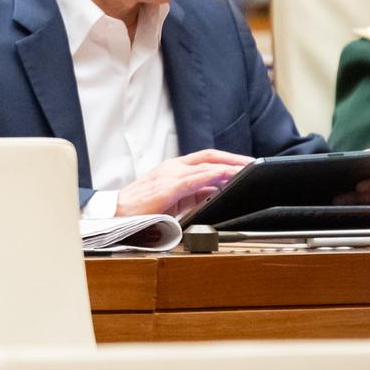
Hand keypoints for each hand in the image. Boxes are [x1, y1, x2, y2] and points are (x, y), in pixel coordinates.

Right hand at [114, 150, 252, 216]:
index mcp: (174, 169)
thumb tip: (215, 191)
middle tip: (253, 163)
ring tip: (246, 170)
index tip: (246, 163)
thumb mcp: (174, 199)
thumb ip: (193, 194)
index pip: (206, 158)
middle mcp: (172, 167)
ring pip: (204, 165)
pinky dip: (210, 176)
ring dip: (227, 167)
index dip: (227, 159)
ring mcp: (169, 175)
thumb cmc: (141, 208)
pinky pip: (192, 179)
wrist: (116, 214)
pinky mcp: (166, 188)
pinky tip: (224, 176)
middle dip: (233, 159)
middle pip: (209, 156)